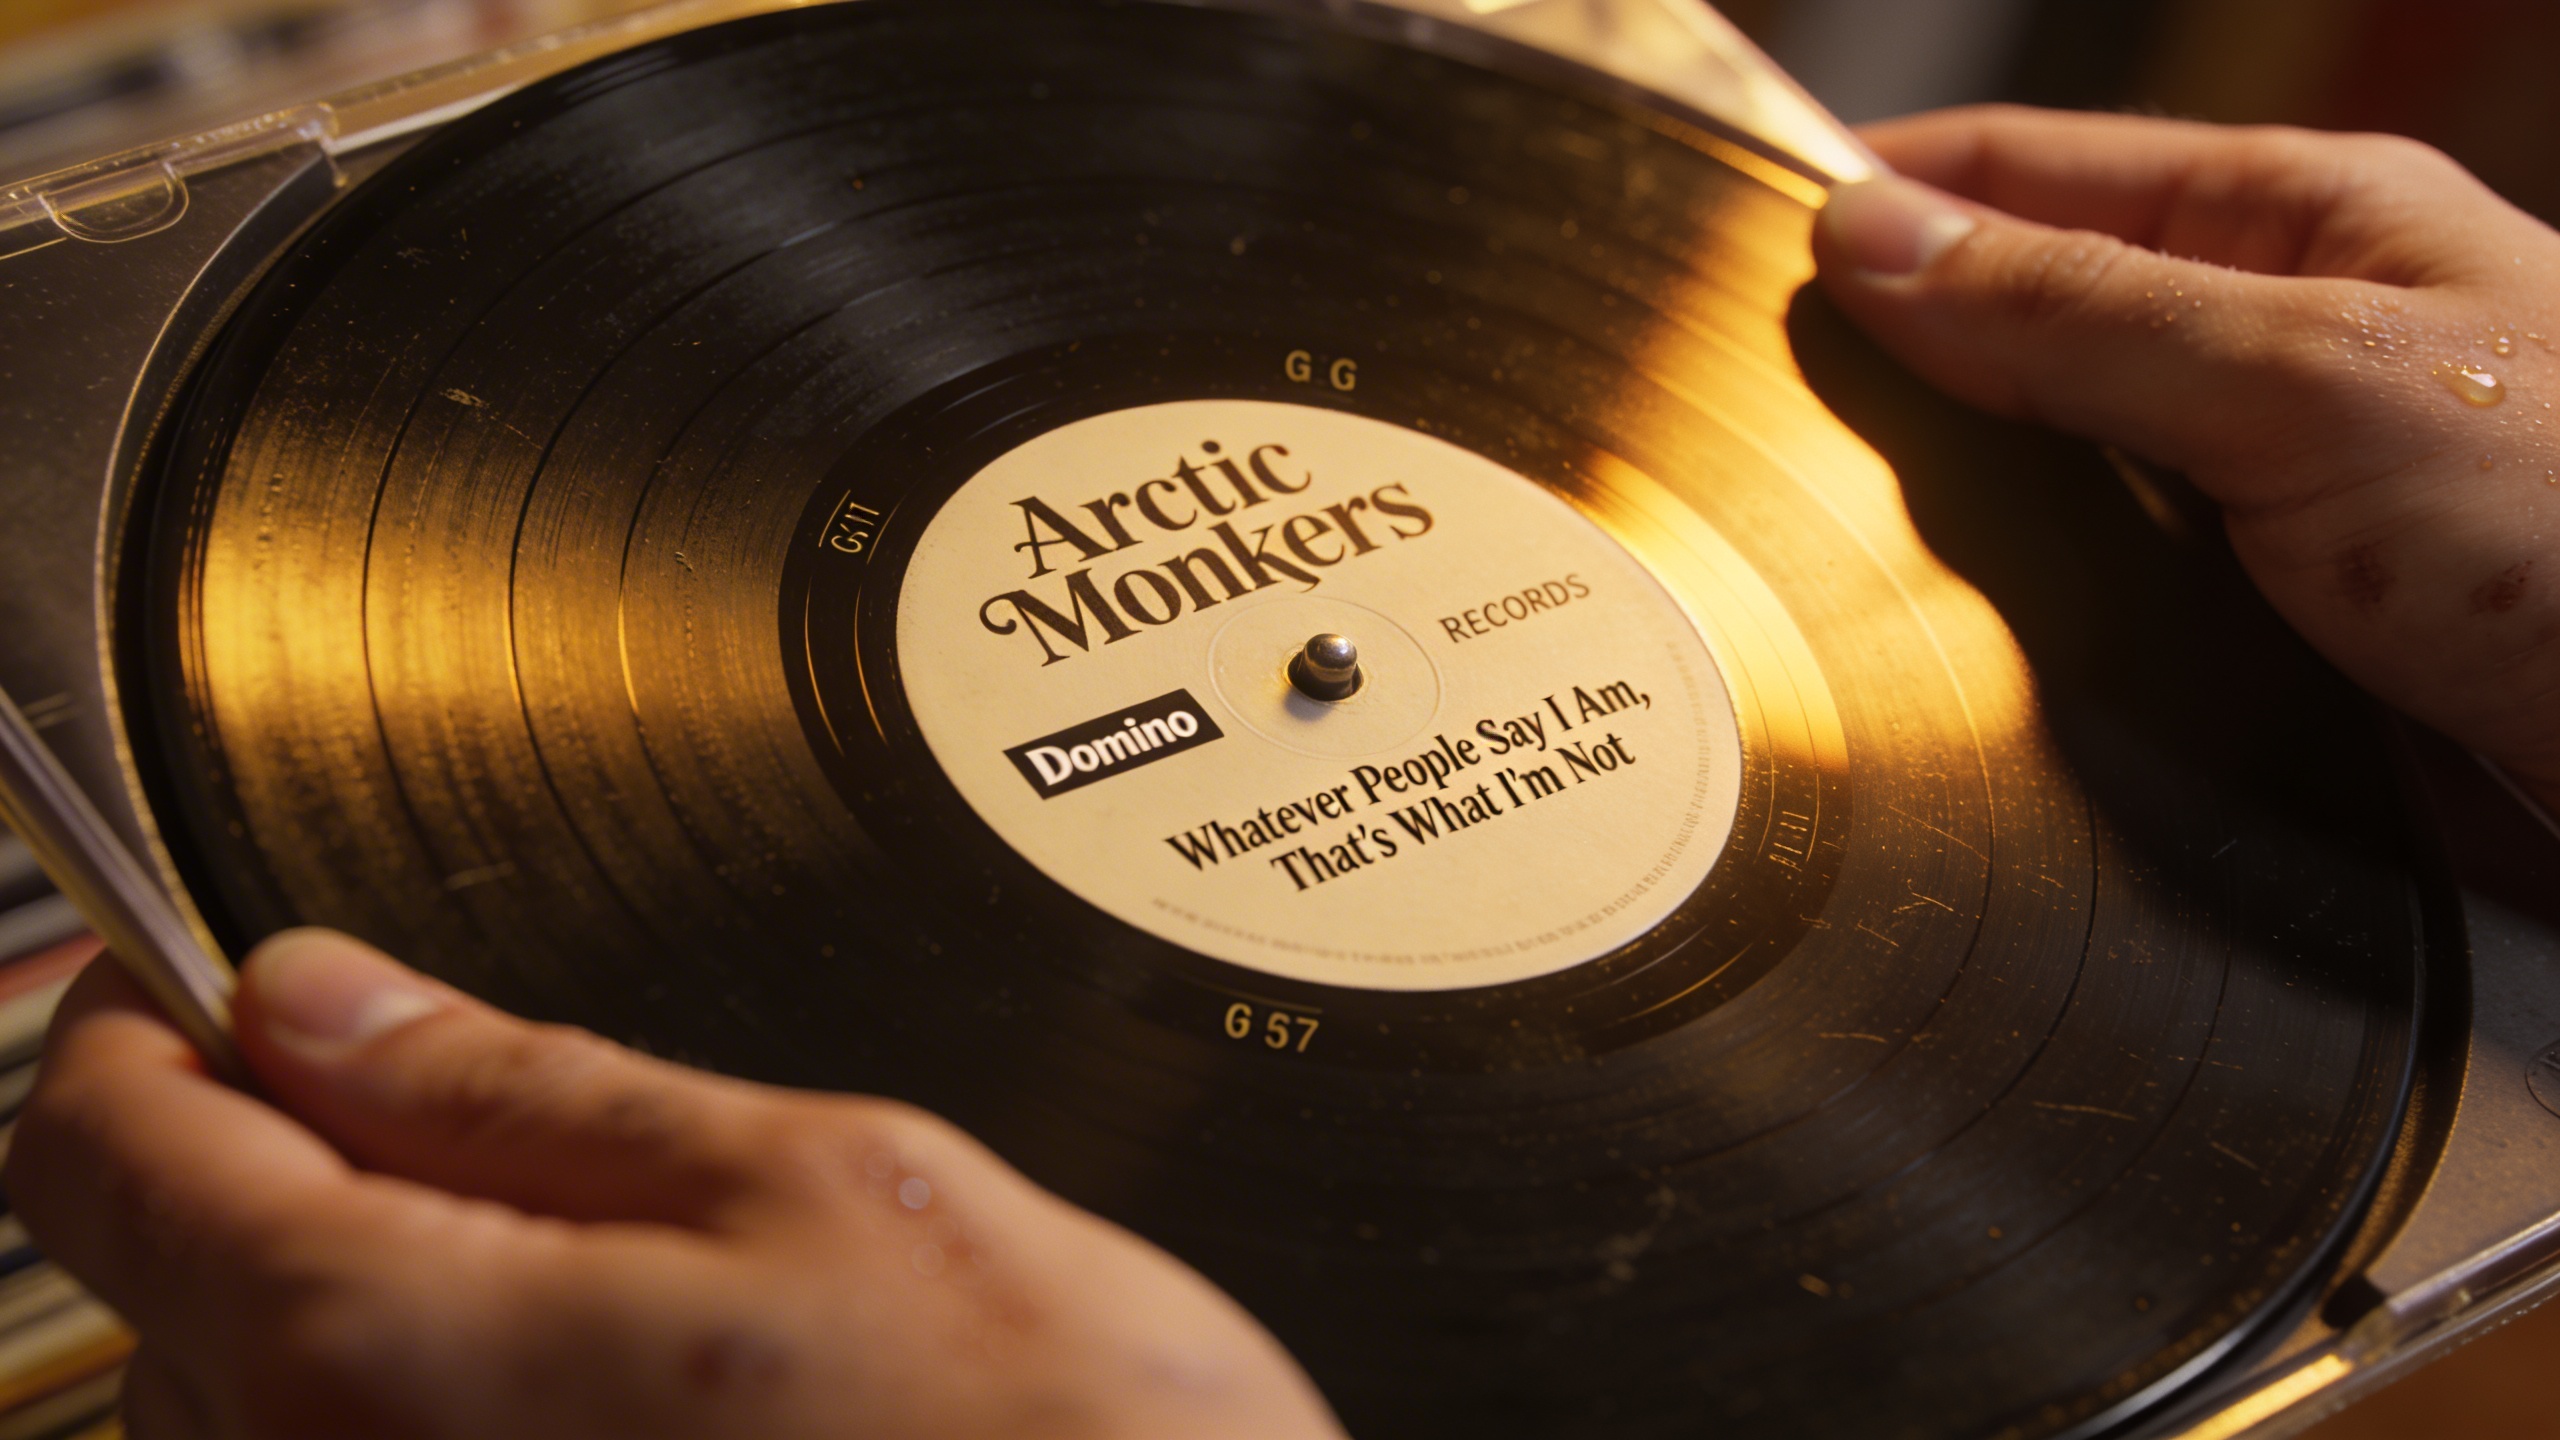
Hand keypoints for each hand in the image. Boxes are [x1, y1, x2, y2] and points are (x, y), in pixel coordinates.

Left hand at [3, 933, 1342, 1439]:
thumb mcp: (798, 1180)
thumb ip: (523, 1087)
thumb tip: (321, 999)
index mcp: (381, 1353)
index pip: (100, 1149)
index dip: (153, 1023)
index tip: (223, 979)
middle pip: (165, 1284)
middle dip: (283, 1158)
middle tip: (473, 1106)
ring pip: (245, 1409)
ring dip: (351, 1299)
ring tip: (579, 1268)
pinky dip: (413, 1411)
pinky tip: (590, 1396)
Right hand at [1817, 106, 2559, 809]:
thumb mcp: (2303, 384)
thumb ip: (2080, 315)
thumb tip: (1874, 241)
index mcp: (2294, 223)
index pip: (2027, 171)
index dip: (1878, 191)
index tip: (1732, 239)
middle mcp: (2270, 344)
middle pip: (2018, 315)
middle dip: (1886, 351)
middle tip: (1744, 409)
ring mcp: (2263, 491)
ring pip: (2040, 464)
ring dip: (1938, 491)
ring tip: (1804, 522)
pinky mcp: (2259, 628)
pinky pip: (2089, 590)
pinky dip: (2003, 600)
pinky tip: (1933, 628)